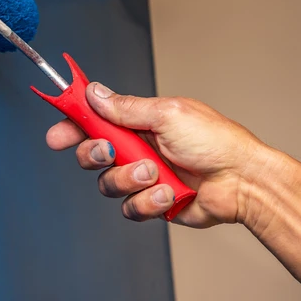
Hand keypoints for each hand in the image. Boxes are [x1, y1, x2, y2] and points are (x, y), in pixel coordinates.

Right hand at [45, 83, 275, 227]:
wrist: (243, 181)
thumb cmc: (216, 141)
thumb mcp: (168, 114)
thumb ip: (125, 107)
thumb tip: (95, 92)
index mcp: (138, 121)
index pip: (94, 119)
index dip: (71, 125)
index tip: (57, 133)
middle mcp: (137, 148)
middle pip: (91, 153)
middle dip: (95, 154)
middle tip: (109, 152)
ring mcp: (143, 177)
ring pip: (108, 184)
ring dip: (130, 179)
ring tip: (156, 173)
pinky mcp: (152, 202)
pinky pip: (130, 207)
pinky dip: (148, 201)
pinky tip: (169, 193)